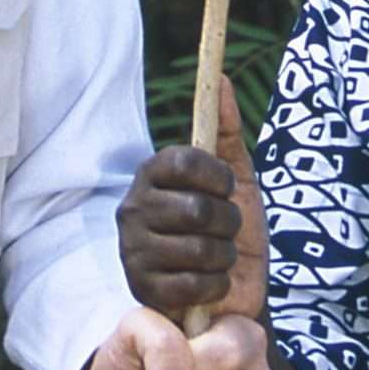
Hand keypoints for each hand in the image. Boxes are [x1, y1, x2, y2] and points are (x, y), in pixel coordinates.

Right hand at [116, 76, 265, 323]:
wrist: (233, 289)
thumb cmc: (228, 228)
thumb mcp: (236, 179)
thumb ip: (226, 131)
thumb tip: (223, 80)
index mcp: (152, 174)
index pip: (184, 161)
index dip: (218, 176)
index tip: (228, 187)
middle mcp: (134, 208)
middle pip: (197, 210)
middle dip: (228, 223)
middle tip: (226, 230)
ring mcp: (133, 250)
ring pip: (199, 250)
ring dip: (225, 256)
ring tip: (219, 257)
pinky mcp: (142, 289)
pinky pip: (193, 284)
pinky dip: (216, 285)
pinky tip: (210, 284)